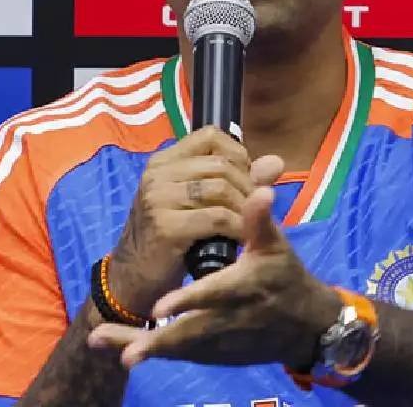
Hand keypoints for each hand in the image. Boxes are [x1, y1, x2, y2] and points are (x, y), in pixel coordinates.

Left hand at [88, 178, 341, 369]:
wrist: (300, 323)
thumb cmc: (284, 276)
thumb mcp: (277, 247)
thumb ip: (262, 220)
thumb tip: (262, 189)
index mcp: (249, 285)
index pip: (217, 294)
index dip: (190, 301)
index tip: (159, 309)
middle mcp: (234, 316)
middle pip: (193, 333)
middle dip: (161, 342)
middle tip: (128, 353)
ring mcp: (222, 338)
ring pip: (184, 348)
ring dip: (150, 350)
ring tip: (120, 354)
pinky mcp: (215, 352)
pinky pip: (180, 355)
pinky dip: (153, 353)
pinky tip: (124, 353)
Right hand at [105, 126, 283, 316]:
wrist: (136, 277)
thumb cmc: (172, 236)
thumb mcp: (203, 202)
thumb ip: (241, 179)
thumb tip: (276, 162)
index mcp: (164, 161)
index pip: (211, 136)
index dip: (237, 155)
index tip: (244, 180)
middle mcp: (158, 174)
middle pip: (222, 165)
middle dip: (247, 187)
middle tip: (252, 211)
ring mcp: (158, 198)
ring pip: (222, 189)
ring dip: (244, 209)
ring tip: (247, 225)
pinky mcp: (166, 226)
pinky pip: (217, 217)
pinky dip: (237, 227)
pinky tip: (239, 238)